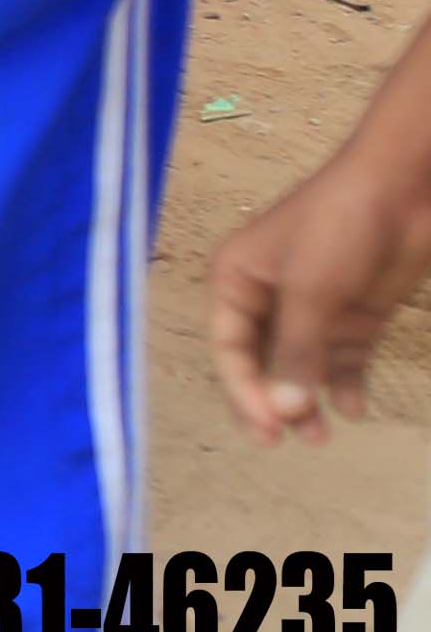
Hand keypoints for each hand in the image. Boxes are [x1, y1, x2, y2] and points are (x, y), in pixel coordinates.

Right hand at [211, 45, 430, 439]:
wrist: (401, 190)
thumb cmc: (337, 227)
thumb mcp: (311, 290)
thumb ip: (297, 352)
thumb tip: (284, 413)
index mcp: (237, 279)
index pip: (229, 347)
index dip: (243, 390)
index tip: (268, 430)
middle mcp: (269, 297)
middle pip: (261, 361)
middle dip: (272, 401)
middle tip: (286, 442)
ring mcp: (314, 308)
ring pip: (302, 366)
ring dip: (308, 400)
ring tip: (321, 436)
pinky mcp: (353, 314)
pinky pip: (342, 360)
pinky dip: (345, 385)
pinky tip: (353, 409)